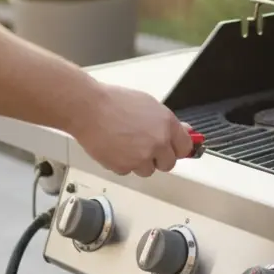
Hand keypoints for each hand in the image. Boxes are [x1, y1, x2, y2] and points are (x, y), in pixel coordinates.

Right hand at [74, 84, 193, 176]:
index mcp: (167, 125)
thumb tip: (184, 131)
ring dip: (140, 162)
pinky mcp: (124, 167)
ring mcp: (141, 157)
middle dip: (158, 158)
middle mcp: (158, 143)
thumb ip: (167, 122)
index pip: (185, 148)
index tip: (173, 149)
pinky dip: (122, 163)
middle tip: (145, 147)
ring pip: (148, 170)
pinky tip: (115, 147)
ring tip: (125, 144)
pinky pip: (128, 171)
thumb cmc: (114, 102)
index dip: (177, 149)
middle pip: (168, 163)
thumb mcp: (148, 104)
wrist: (88, 109)